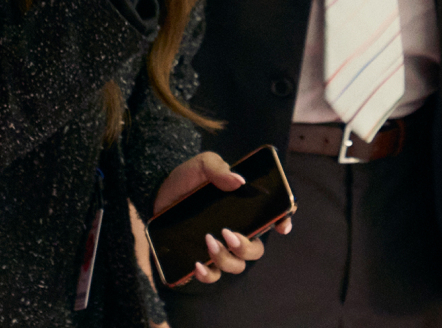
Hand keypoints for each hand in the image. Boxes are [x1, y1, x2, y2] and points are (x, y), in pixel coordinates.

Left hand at [152, 152, 285, 284]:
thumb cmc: (187, 178)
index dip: (284, 222)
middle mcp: (237, 230)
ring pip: (237, 266)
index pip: (273, 216)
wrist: (157, 193)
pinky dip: (208, 274)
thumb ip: (219, 169)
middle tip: (228, 233)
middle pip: (256, 250)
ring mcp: (220, 247)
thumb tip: (239, 181)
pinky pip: (212, 276)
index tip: (281, 227)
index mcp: (244, 208)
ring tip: (208, 241)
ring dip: (226, 258)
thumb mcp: (203, 165)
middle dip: (246, 247)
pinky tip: (197, 263)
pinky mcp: (201, 258)